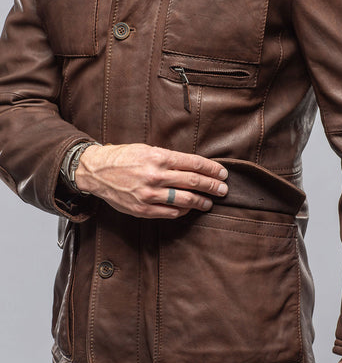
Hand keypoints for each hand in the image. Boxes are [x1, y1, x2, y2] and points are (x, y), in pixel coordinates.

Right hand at [75, 143, 227, 218]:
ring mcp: (149, 194)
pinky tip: (189, 209)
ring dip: (201, 202)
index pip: (194, 163)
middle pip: (194, 182)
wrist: (96, 171)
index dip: (212, 169)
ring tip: (209, 202)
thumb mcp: (147, 149)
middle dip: (212, 186)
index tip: (223, 173)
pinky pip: (170, 213)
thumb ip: (170, 158)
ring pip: (185, 200)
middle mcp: (155, 175)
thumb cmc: (123, 157)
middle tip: (224, 189)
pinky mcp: (143, 209)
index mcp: (158, 157)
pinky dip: (183, 212)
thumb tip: (194, 167)